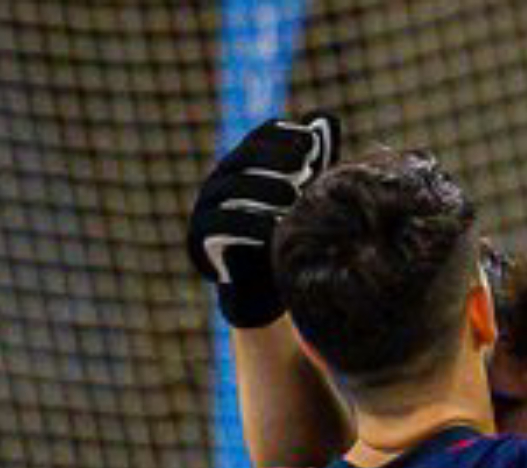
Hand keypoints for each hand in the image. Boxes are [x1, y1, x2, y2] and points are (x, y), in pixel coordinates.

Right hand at [186, 112, 339, 327]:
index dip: (283, 137)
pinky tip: (275, 227)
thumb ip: (315, 159)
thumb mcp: (308, 196)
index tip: (313, 144)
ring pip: (231, 189)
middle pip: (244, 158)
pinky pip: (220, 225)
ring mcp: (206, 208)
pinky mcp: (199, 240)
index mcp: (245, 165)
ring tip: (293, 197)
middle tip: (305, 166)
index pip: (260, 138)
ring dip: (264, 189)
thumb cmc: (290, 237)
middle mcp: (221, 181)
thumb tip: (327, 117)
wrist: (269, 290)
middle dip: (276, 160)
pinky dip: (249, 223)